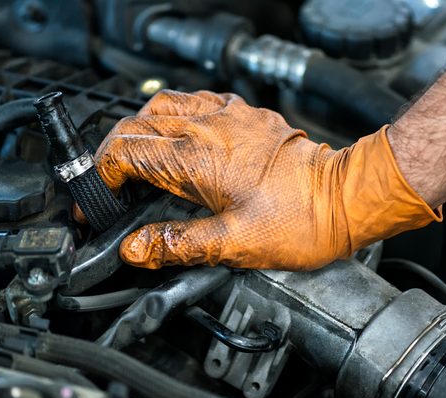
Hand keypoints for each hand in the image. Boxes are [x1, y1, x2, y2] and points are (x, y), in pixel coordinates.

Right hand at [95, 90, 438, 269]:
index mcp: (195, 160)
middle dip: (113, 155)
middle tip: (113, 185)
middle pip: (134, 125)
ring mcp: (227, 115)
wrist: (346, 195)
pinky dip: (177, 116)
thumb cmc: (301, 219)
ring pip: (162, 104)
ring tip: (140, 160)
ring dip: (141, 130)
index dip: (101, 179)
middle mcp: (206, 128)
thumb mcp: (233, 244)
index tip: (99, 203)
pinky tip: (183, 139)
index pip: (124, 153)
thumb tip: (134, 249)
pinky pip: (196, 100)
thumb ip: (177, 245)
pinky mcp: (245, 114)